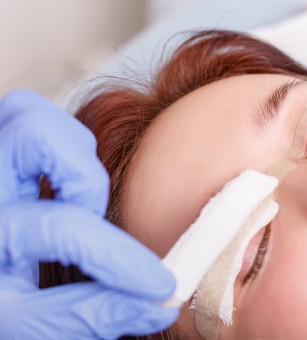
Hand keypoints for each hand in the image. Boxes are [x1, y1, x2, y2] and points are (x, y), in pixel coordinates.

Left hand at [0, 90, 177, 338]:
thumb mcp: (26, 325)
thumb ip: (89, 314)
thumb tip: (158, 305)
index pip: (63, 227)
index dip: (121, 258)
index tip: (160, 284)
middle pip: (37, 132)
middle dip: (86, 179)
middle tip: (92, 221)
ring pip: (30, 112)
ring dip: (73, 152)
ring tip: (77, 200)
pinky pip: (23, 114)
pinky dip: (56, 141)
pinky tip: (62, 181)